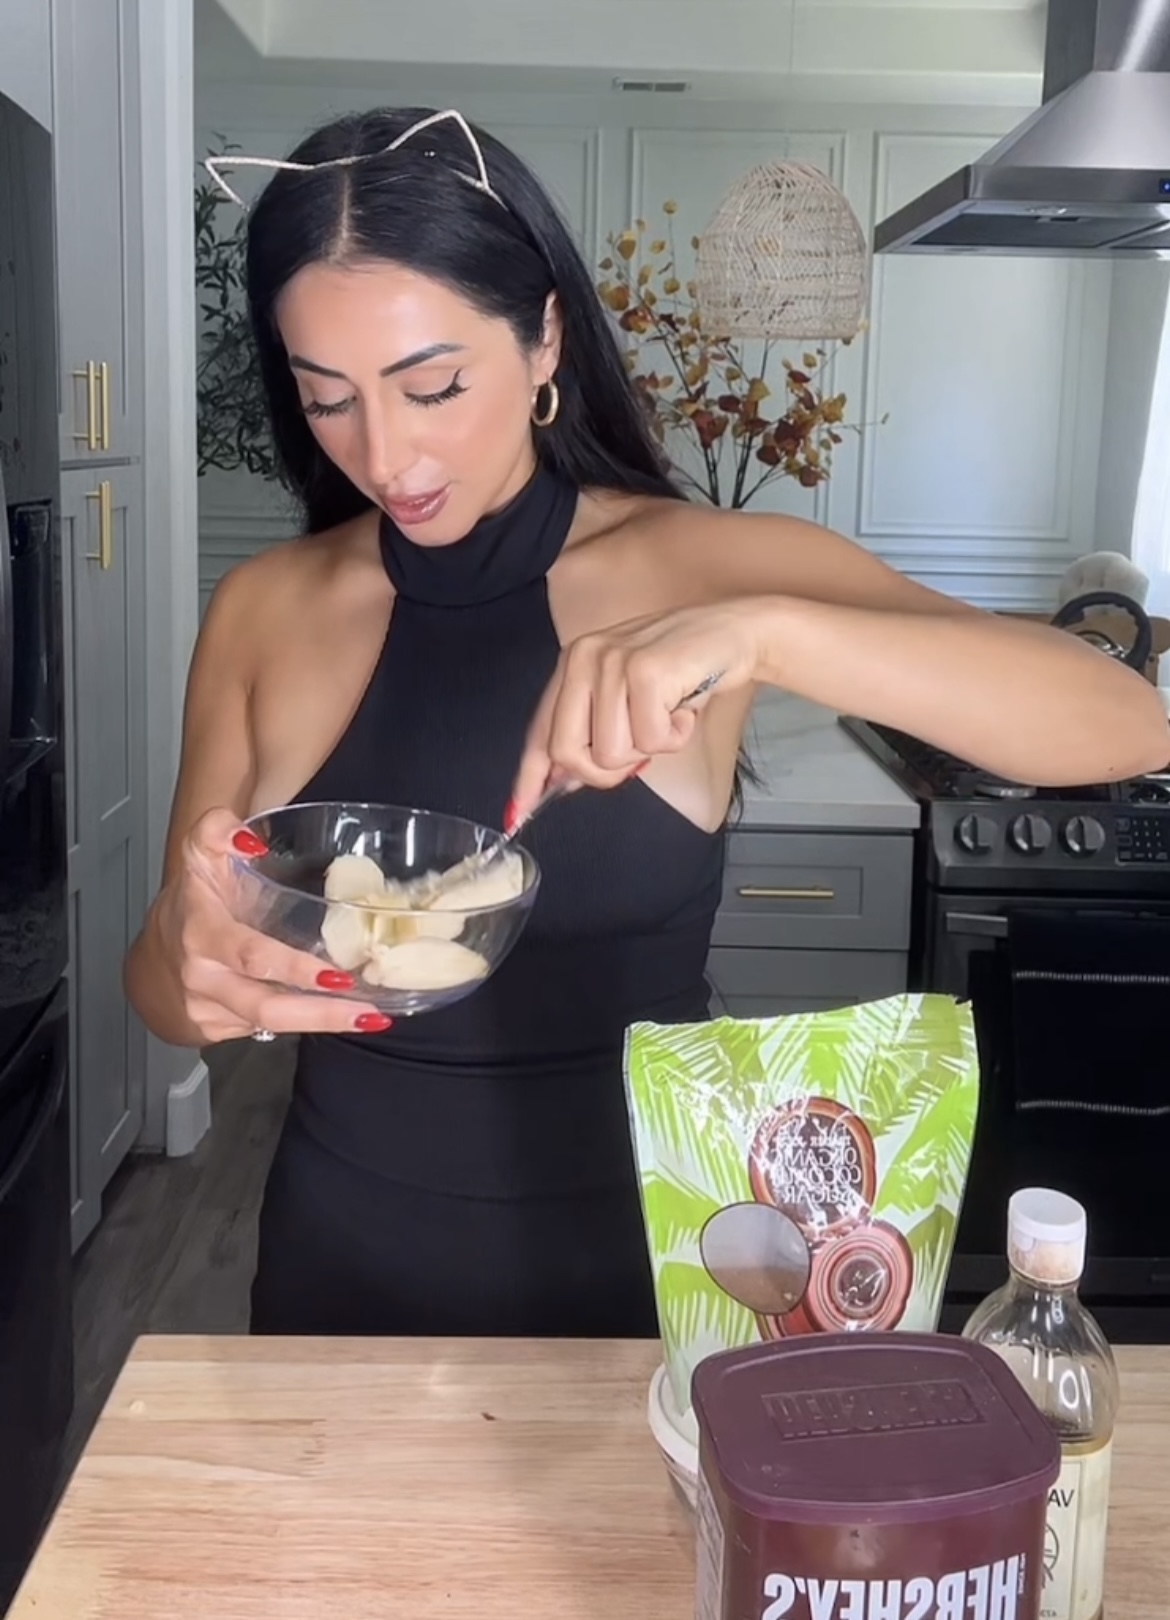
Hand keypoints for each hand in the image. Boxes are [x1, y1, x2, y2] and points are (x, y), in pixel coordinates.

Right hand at [154, 809, 389, 1042]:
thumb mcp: (198, 853)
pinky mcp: (218, 1031)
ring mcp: (209, 1010)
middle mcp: (204, 977)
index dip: (292, 968)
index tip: (336, 975)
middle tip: (369, 1012)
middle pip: (266, 1006)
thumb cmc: (192, 903)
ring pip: (271, 1026)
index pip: (251, 956)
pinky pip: (266, 1032)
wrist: (154, 955)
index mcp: (202, 933)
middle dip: (320, 1013)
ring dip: (323, 1024)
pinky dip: (303, 1025)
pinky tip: (337, 1017)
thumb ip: (218, 829)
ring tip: (371, 1017)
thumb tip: (251, 839)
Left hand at [511, 601, 762, 818]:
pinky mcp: (645, 671)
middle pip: (568, 752)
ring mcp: (613, 662)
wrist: (733, 633)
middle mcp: (584, 658)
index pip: (540, 731)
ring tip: (667, 717)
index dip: (530, 776)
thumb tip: (563, 779)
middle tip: (639, 752)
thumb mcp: (627, 697)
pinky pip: (650, 741)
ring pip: (612, 753)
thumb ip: (593, 732)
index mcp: (573, 665)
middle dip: (605, 771)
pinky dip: (674, 737)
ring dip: (649, 749)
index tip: (519, 810)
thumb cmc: (682, 670)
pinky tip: (684, 711)